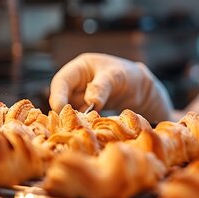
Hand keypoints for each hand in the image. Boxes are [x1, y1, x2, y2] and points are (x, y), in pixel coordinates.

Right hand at [49, 53, 172, 121]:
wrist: (141, 88)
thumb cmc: (128, 75)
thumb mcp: (117, 77)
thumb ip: (102, 86)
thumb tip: (90, 101)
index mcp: (80, 68)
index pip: (62, 81)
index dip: (57, 95)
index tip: (59, 109)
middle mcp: (77, 82)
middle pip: (61, 97)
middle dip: (62, 110)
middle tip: (66, 124)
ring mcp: (81, 96)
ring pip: (69, 108)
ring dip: (72, 118)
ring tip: (76, 128)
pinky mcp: (86, 109)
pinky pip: (80, 116)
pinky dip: (81, 123)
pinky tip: (86, 129)